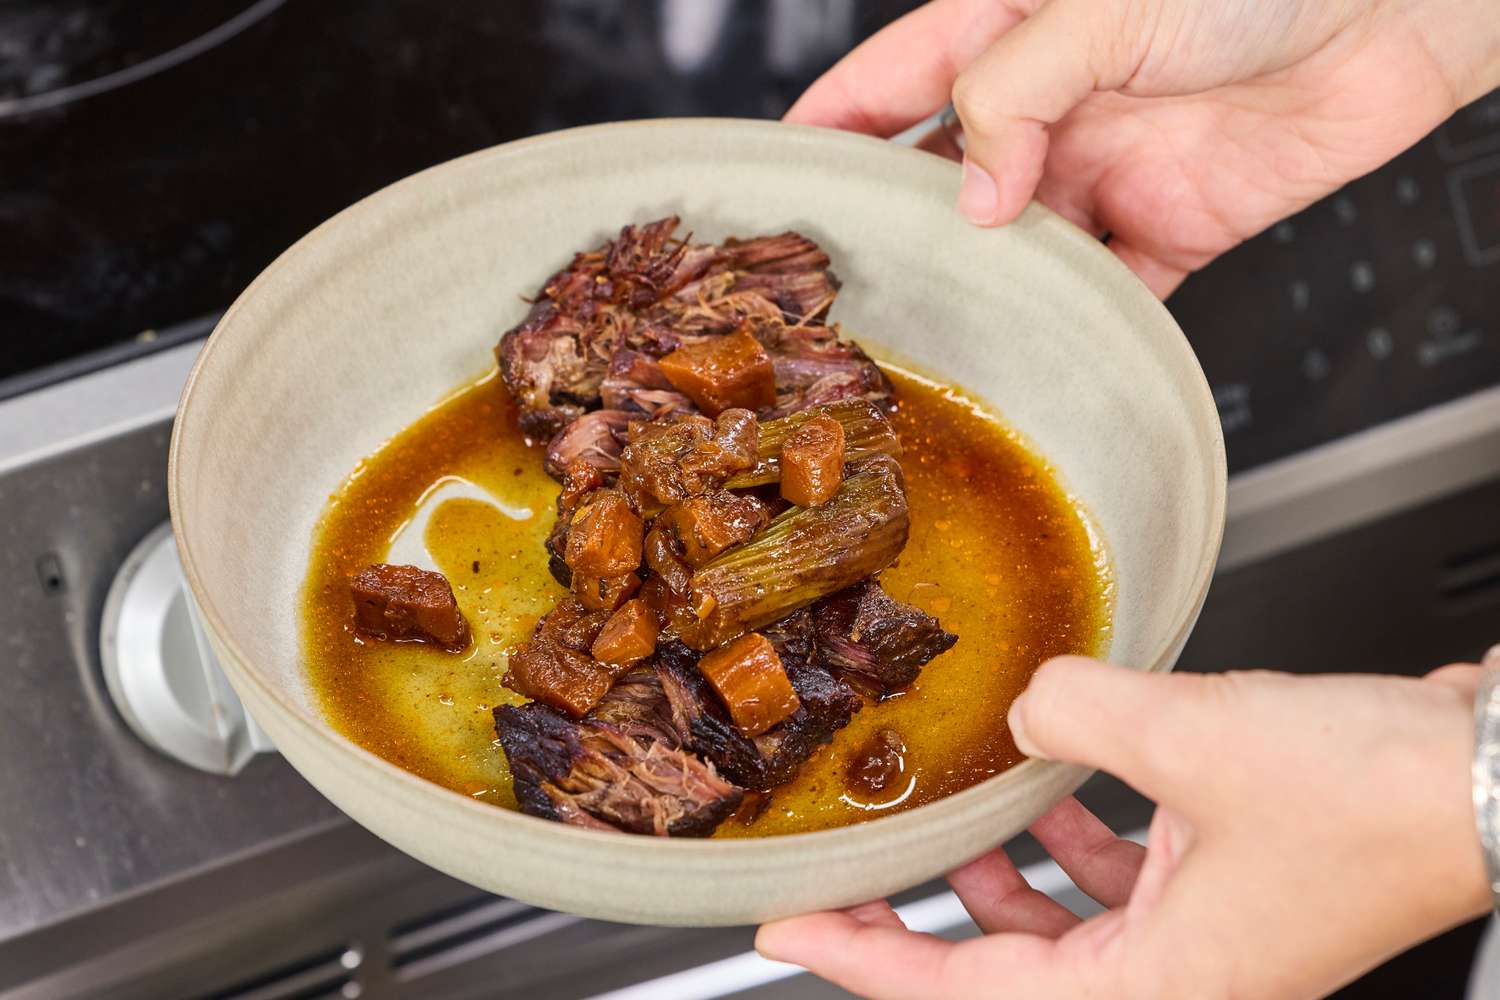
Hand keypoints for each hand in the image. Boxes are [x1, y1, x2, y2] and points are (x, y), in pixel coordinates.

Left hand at [757, 656, 1492, 998]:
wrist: (1488, 772)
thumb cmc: (1380, 798)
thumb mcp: (1192, 736)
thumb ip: (1077, 710)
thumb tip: (1030, 702)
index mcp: (1160, 986)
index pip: (970, 992)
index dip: (866, 961)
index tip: (793, 931)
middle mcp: (1181, 976)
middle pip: (1005, 967)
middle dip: (919, 921)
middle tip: (851, 886)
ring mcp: (1210, 933)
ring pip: (1066, 924)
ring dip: (1002, 878)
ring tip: (949, 835)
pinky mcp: (1234, 883)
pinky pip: (1123, 878)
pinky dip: (1077, 838)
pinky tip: (1057, 783)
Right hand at [786, 0, 1499, 295]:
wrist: (1401, 5)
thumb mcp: (1103, 7)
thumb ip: (1015, 95)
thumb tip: (972, 193)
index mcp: (1011, 30)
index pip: (889, 84)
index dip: (829, 129)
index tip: (776, 178)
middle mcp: (1052, 105)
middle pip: (944, 179)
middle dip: (899, 227)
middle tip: (850, 283)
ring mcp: (1107, 167)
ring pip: (1018, 247)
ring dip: (986, 285)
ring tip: (939, 327)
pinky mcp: (1173, 224)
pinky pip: (1111, 287)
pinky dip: (1080, 320)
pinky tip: (1046, 344)